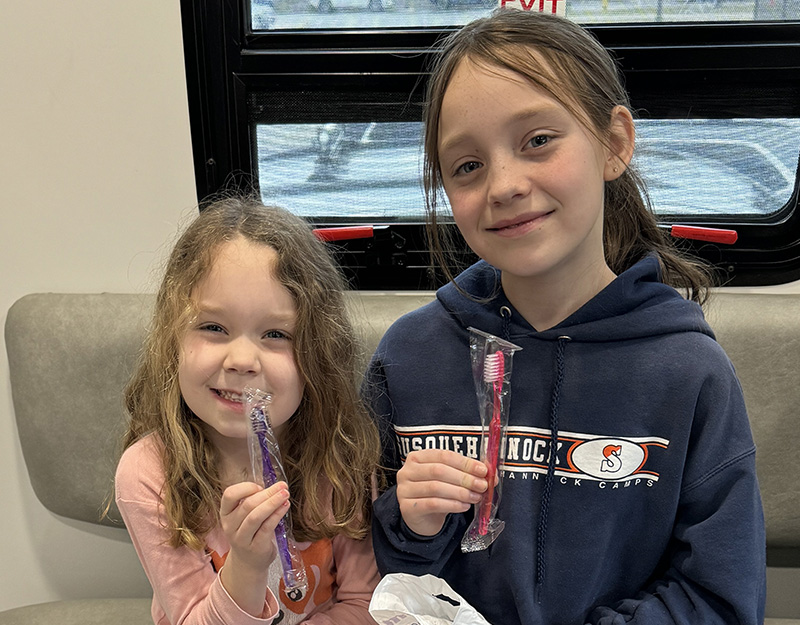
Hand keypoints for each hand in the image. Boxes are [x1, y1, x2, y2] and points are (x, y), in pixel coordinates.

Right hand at [218, 481, 289, 615]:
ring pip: (256, 517)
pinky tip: (285, 506)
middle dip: (267, 493)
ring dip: (272, 503)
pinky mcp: (256, 547)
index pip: (229, 495)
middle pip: (247, 505)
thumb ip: (252, 502)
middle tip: (282, 485)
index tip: (261, 486)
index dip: (246, 488)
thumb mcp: (243, 517)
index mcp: (225, 514)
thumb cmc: (249, 533)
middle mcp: (230, 526)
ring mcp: (242, 538)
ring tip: (285, 494)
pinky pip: (267, 528)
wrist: (248, 563)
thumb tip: (272, 486)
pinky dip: (277, 514)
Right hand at [397, 449, 487, 536]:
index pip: (443, 455)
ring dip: (460, 492)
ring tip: (475, 497)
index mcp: (417, 457)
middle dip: (464, 478)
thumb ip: (466, 472)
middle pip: (439, 470)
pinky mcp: (407, 507)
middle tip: (481, 485)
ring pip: (436, 487)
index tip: (483, 470)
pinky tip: (464, 506)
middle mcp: (407, 471)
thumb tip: (489, 471)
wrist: (422, 518)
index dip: (465, 462)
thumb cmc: (436, 493)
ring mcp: (404, 490)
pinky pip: (433, 504)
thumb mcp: (449, 479)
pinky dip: (452, 504)